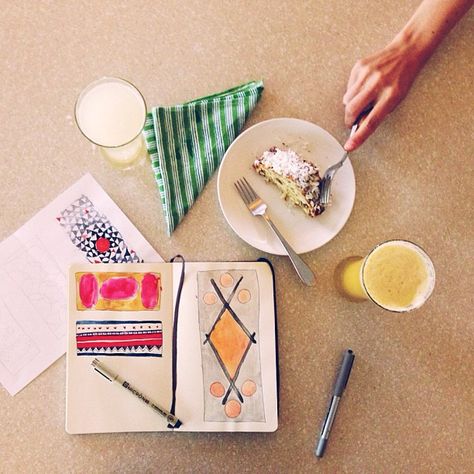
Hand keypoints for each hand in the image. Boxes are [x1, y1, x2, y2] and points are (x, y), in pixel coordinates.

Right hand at [343, 36, 424, 150]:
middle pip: (353, 110)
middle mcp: (378, 84)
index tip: (349, 146)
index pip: (371, 122)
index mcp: (390, 96)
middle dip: (349, 119)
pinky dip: (353, 90)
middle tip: (352, 121)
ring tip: (363, 98)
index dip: (359, 136)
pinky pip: (349, 87)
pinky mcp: (360, 67)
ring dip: (351, 104)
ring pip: (347, 99)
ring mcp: (367, 74)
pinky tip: (363, 86)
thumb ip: (377, 112)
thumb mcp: (396, 99)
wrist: (406, 52)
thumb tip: (361, 125)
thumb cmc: (402, 78)